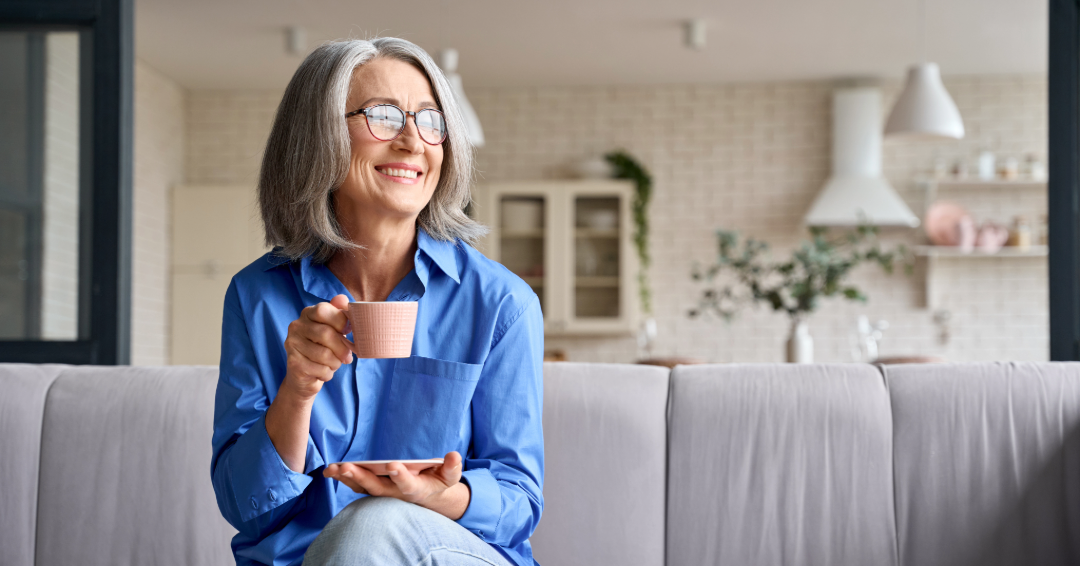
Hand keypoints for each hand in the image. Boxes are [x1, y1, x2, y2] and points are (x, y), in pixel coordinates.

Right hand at [282, 294, 352, 400]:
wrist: (304, 376)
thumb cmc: (324, 348)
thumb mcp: (334, 330)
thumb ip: (339, 313)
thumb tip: (342, 299)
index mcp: (307, 313)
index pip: (323, 310)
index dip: (340, 321)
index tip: (348, 332)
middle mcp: (296, 326)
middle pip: (326, 334)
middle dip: (342, 349)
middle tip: (347, 357)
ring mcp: (292, 344)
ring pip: (325, 354)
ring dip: (335, 363)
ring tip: (333, 364)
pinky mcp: (293, 363)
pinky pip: (320, 369)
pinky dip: (328, 373)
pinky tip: (323, 371)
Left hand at [324, 452, 466, 516]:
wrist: (427, 495)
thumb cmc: (437, 481)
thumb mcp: (449, 476)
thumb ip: (452, 467)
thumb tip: (453, 456)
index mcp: (415, 488)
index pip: (407, 484)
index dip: (401, 476)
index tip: (393, 465)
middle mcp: (395, 493)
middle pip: (377, 488)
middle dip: (362, 477)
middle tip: (348, 467)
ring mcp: (382, 491)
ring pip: (362, 487)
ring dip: (347, 478)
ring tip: (333, 468)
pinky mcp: (372, 487)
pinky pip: (355, 485)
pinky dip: (342, 478)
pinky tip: (330, 470)